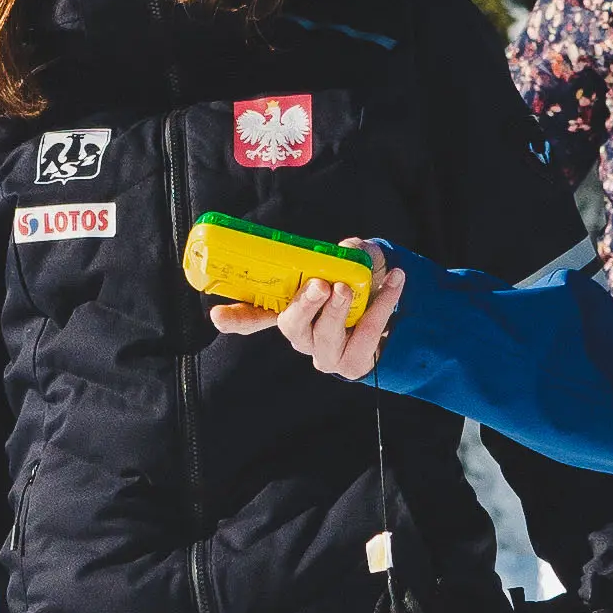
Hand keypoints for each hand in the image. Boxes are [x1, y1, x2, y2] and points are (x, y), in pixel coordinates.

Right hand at [207, 247, 401, 377]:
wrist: (389, 310)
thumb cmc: (357, 280)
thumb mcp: (348, 261)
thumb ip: (343, 252)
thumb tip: (347, 249)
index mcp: (288, 311)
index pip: (254, 317)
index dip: (236, 318)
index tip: (217, 316)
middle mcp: (301, 335)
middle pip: (292, 325)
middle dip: (304, 305)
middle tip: (320, 285)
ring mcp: (325, 353)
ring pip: (326, 335)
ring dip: (338, 309)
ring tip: (351, 287)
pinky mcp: (352, 363)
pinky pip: (364, 336)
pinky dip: (381, 306)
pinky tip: (395, 280)